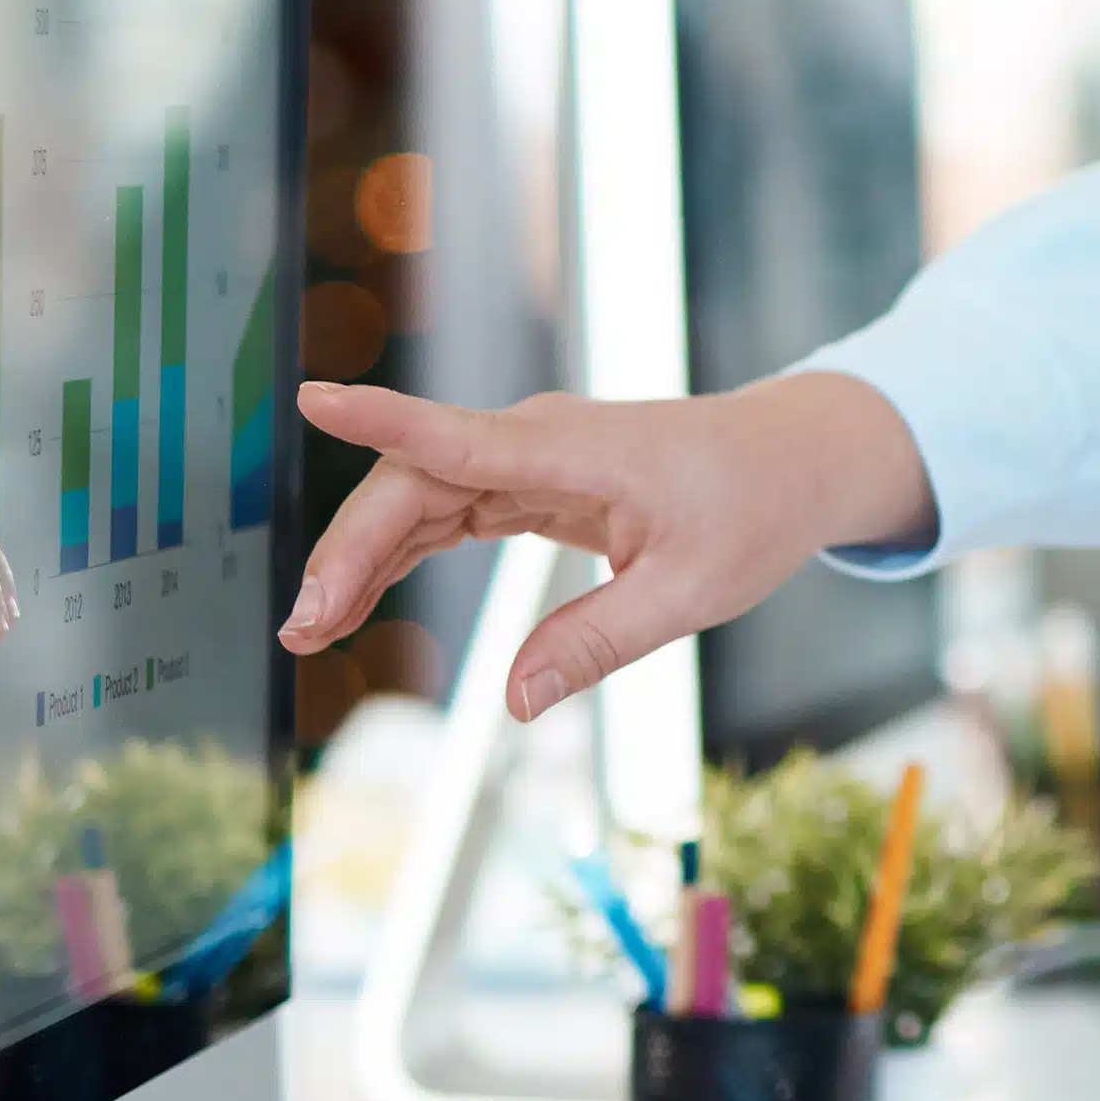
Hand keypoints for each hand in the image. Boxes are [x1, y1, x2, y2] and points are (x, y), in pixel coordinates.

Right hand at [275, 370, 936, 721]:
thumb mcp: (692, 593)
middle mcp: (539, 439)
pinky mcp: (532, 477)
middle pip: (415, 481)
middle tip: (304, 633)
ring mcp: (530, 454)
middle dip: (350, 551)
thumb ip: (599, 644)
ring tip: (311, 631)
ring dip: (361, 558)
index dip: (384, 418)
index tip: (315, 398)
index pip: (461, 434)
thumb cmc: (755, 512)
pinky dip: (398, 552)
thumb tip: (514, 702)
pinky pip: (447, 507)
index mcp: (577, 450)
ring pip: (418, 495)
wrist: (795, 459)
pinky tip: (356, 597)